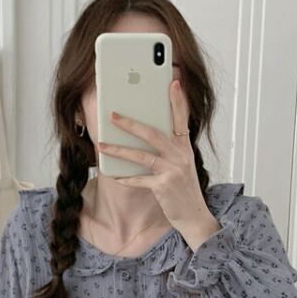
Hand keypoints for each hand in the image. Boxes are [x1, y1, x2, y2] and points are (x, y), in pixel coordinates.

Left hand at [98, 79, 220, 250]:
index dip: (178, 100)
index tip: (173, 82)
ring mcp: (172, 171)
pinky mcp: (164, 187)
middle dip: (130, 123)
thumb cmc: (183, 187)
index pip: (182, 118)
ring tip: (102, 144)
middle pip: (153, 133)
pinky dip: (126, 178)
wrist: (194, 215)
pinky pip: (140, 180)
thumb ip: (168, 147)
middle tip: (112, 114)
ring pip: (142, 155)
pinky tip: (115, 176)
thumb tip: (143, 133)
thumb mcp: (181, 163)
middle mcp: (180, 155)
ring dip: (119, 150)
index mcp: (184, 146)